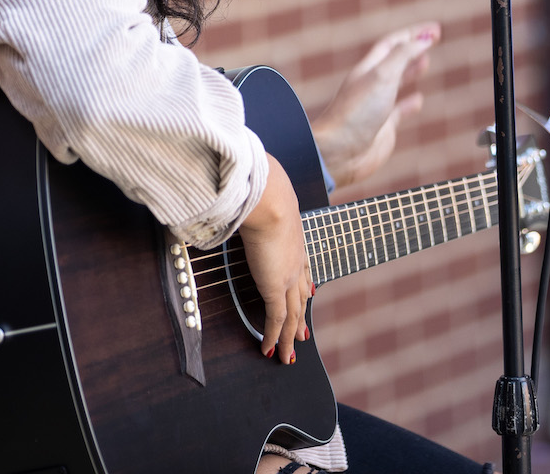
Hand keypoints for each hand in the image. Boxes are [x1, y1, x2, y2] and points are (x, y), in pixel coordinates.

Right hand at [238, 154, 312, 363]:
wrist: (269, 200)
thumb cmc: (262, 195)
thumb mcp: (263, 205)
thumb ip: (254, 210)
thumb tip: (239, 203)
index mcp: (295, 242)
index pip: (303, 271)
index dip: (306, 286)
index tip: (310, 296)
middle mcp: (296, 261)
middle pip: (301, 297)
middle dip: (301, 318)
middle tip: (303, 336)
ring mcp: (288, 276)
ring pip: (292, 314)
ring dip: (289, 336)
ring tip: (290, 354)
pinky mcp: (275, 287)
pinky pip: (275, 320)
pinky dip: (272, 336)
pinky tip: (268, 350)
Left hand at [311, 23, 437, 188]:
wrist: (339, 153)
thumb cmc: (356, 112)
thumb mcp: (383, 76)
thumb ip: (404, 56)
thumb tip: (423, 40)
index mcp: (369, 68)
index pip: (393, 44)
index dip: (414, 34)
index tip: (435, 29)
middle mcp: (372, 85)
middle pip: (394, 59)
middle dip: (413, 47)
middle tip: (432, 38)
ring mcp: (377, 106)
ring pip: (397, 83)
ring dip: (411, 70)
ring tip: (425, 61)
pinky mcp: (383, 128)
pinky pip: (399, 111)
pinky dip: (410, 104)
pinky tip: (418, 100)